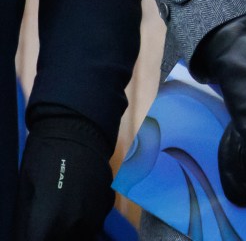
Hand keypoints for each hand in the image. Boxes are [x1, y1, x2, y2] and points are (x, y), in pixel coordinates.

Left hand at [13, 113, 113, 240]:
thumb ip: (28, 219)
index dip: (35, 236)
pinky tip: (78, 202)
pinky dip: (86, 217)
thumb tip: (30, 232)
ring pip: (82, 235)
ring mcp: (95, 213)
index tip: (36, 229)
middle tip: (47, 223)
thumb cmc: (44, 157)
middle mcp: (76, 223)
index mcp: (49, 222)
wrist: (79, 128)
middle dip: (53, 234)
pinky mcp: (108, 201)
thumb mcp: (25, 189)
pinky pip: (95, 220)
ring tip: (62, 214)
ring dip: (71, 230)